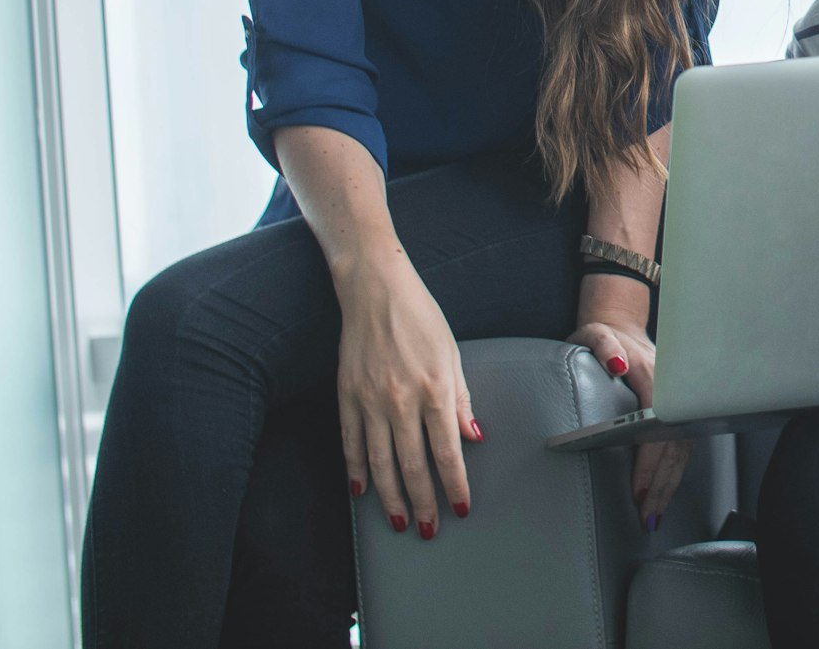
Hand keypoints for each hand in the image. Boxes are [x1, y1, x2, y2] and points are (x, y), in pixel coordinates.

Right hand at [334, 255, 482, 539]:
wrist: (375, 289)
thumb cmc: (421, 318)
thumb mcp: (452, 353)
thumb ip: (461, 398)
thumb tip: (473, 437)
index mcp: (434, 389)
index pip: (447, 451)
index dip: (454, 484)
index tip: (461, 508)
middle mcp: (401, 400)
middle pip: (412, 465)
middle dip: (423, 502)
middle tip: (428, 530)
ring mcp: (369, 400)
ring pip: (379, 462)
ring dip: (390, 497)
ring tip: (399, 522)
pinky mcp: (346, 396)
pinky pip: (351, 443)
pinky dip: (356, 470)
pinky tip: (362, 492)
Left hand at [568, 314, 690, 528]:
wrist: (622, 324)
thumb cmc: (605, 334)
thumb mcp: (595, 333)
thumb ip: (604, 346)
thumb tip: (616, 364)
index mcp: (654, 374)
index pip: (657, 425)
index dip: (650, 460)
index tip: (639, 487)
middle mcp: (671, 390)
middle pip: (674, 445)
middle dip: (661, 483)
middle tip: (647, 514)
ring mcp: (678, 400)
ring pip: (682, 449)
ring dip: (669, 483)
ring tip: (654, 512)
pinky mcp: (677, 410)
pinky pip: (681, 445)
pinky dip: (673, 472)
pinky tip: (664, 491)